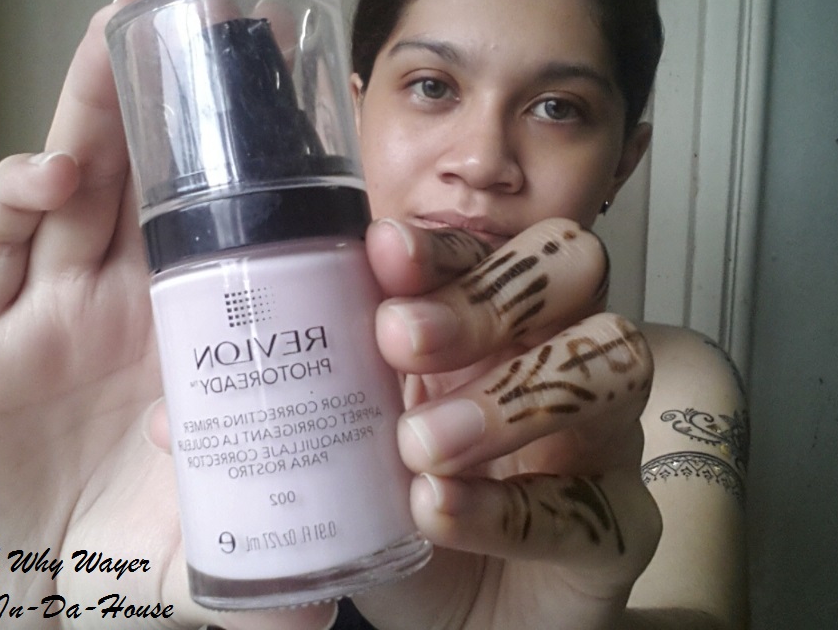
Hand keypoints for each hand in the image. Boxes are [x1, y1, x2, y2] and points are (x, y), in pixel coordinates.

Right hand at [0, 0, 335, 629]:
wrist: (30, 592)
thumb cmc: (124, 556)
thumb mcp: (205, 552)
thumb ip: (260, 563)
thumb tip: (319, 610)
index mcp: (196, 332)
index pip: (234, 228)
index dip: (261, 168)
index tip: (302, 103)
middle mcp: (128, 302)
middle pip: (153, 182)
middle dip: (171, 104)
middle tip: (202, 21)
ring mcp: (52, 309)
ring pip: (78, 189)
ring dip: (94, 113)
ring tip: (115, 34)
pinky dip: (18, 200)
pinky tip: (48, 175)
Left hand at [350, 219, 660, 629]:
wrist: (454, 621)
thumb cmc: (403, 515)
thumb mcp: (353, 446)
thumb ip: (319, 401)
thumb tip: (215, 383)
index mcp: (492, 328)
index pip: (491, 252)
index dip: (446, 245)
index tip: (384, 253)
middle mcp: (559, 362)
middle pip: (573, 274)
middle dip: (490, 296)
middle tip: (399, 340)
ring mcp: (603, 441)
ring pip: (614, 367)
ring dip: (511, 398)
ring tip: (421, 446)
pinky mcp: (622, 528)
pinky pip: (596, 504)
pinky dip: (510, 509)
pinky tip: (439, 511)